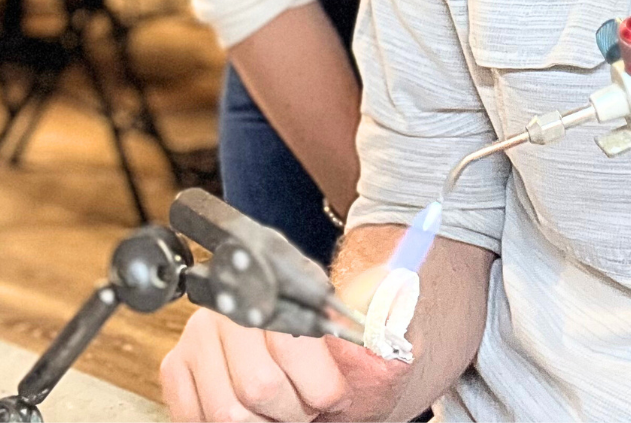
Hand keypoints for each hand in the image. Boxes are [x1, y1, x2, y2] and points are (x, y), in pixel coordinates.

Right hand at [160, 304, 408, 421]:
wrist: (321, 354)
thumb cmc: (344, 352)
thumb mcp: (374, 333)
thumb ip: (384, 322)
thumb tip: (392, 314)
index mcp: (284, 284)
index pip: (291, 344)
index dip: (320, 385)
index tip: (334, 395)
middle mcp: (235, 302)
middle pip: (258, 385)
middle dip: (294, 410)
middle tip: (309, 407)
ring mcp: (199, 334)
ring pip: (227, 412)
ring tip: (285, 411)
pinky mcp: (177, 366)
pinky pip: (197, 417)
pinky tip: (256, 415)